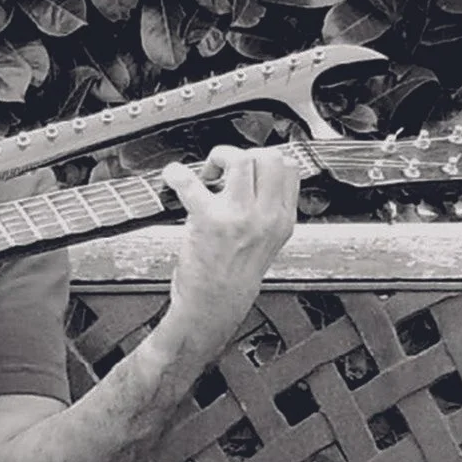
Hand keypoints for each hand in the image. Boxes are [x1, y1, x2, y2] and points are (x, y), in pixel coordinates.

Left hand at [159, 145, 299, 346]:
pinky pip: (191, 181)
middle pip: (268, 157)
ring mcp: (239, 217)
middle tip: (226, 171)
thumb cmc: (233, 278)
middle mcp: (266, 217)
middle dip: (243, 155)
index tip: (247, 167)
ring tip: (207, 174)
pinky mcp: (209, 220)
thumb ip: (266, 212)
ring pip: (241, 160)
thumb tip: (254, 179)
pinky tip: (174, 177)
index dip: (264, 160)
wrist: (213, 307)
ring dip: (220, 157)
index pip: (288, 169)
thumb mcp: (267, 243)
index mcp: (283, 220)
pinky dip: (177, 174)